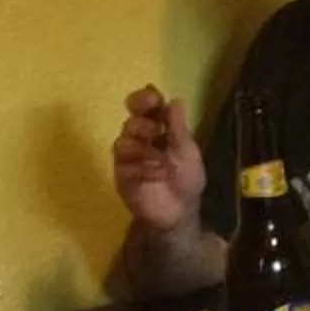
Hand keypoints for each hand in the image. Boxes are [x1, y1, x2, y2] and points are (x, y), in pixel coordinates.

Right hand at [113, 86, 207, 234]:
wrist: (178, 212)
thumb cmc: (186, 179)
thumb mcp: (188, 152)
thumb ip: (178, 128)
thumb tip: (175, 100)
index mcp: (158, 128)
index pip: (146, 106)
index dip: (146, 99)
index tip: (152, 98)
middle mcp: (140, 138)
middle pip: (132, 120)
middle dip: (142, 122)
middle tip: (155, 130)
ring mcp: (128, 156)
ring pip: (123, 139)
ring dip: (142, 146)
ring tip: (160, 159)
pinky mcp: (122, 173)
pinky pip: (124, 164)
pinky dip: (141, 167)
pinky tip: (156, 174)